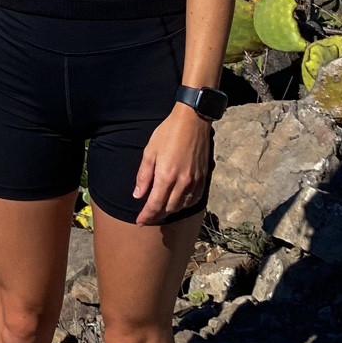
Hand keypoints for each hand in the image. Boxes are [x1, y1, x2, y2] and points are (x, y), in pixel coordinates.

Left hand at [132, 103, 210, 224]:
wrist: (192, 121)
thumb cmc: (168, 133)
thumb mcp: (149, 152)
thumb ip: (143, 176)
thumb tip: (137, 195)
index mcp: (166, 176)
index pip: (154, 205)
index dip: (146, 216)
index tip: (140, 222)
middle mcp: (182, 182)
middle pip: (168, 208)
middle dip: (157, 215)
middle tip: (148, 217)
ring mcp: (195, 181)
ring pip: (182, 206)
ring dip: (170, 210)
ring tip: (161, 210)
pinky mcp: (204, 177)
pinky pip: (194, 199)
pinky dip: (185, 204)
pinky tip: (178, 202)